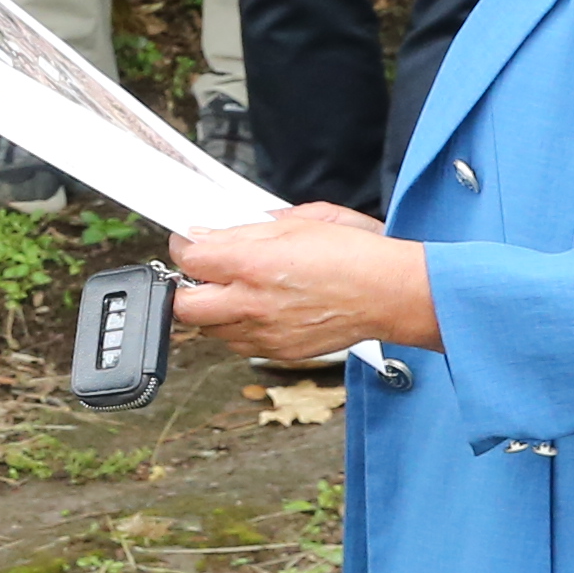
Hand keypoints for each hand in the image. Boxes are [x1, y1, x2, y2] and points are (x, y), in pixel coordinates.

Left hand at [166, 204, 436, 361]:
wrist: (389, 293)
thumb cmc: (353, 253)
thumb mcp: (299, 221)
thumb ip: (248, 228)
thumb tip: (214, 232)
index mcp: (254, 263)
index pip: (189, 259)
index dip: (184, 247)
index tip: (190, 242)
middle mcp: (253, 302)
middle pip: (185, 305)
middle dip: (185, 287)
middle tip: (200, 274)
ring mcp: (265, 332)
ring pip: (209, 330)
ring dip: (211, 311)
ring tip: (231, 292)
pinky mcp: (279, 352)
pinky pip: (238, 345)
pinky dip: (237, 329)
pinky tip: (255, 310)